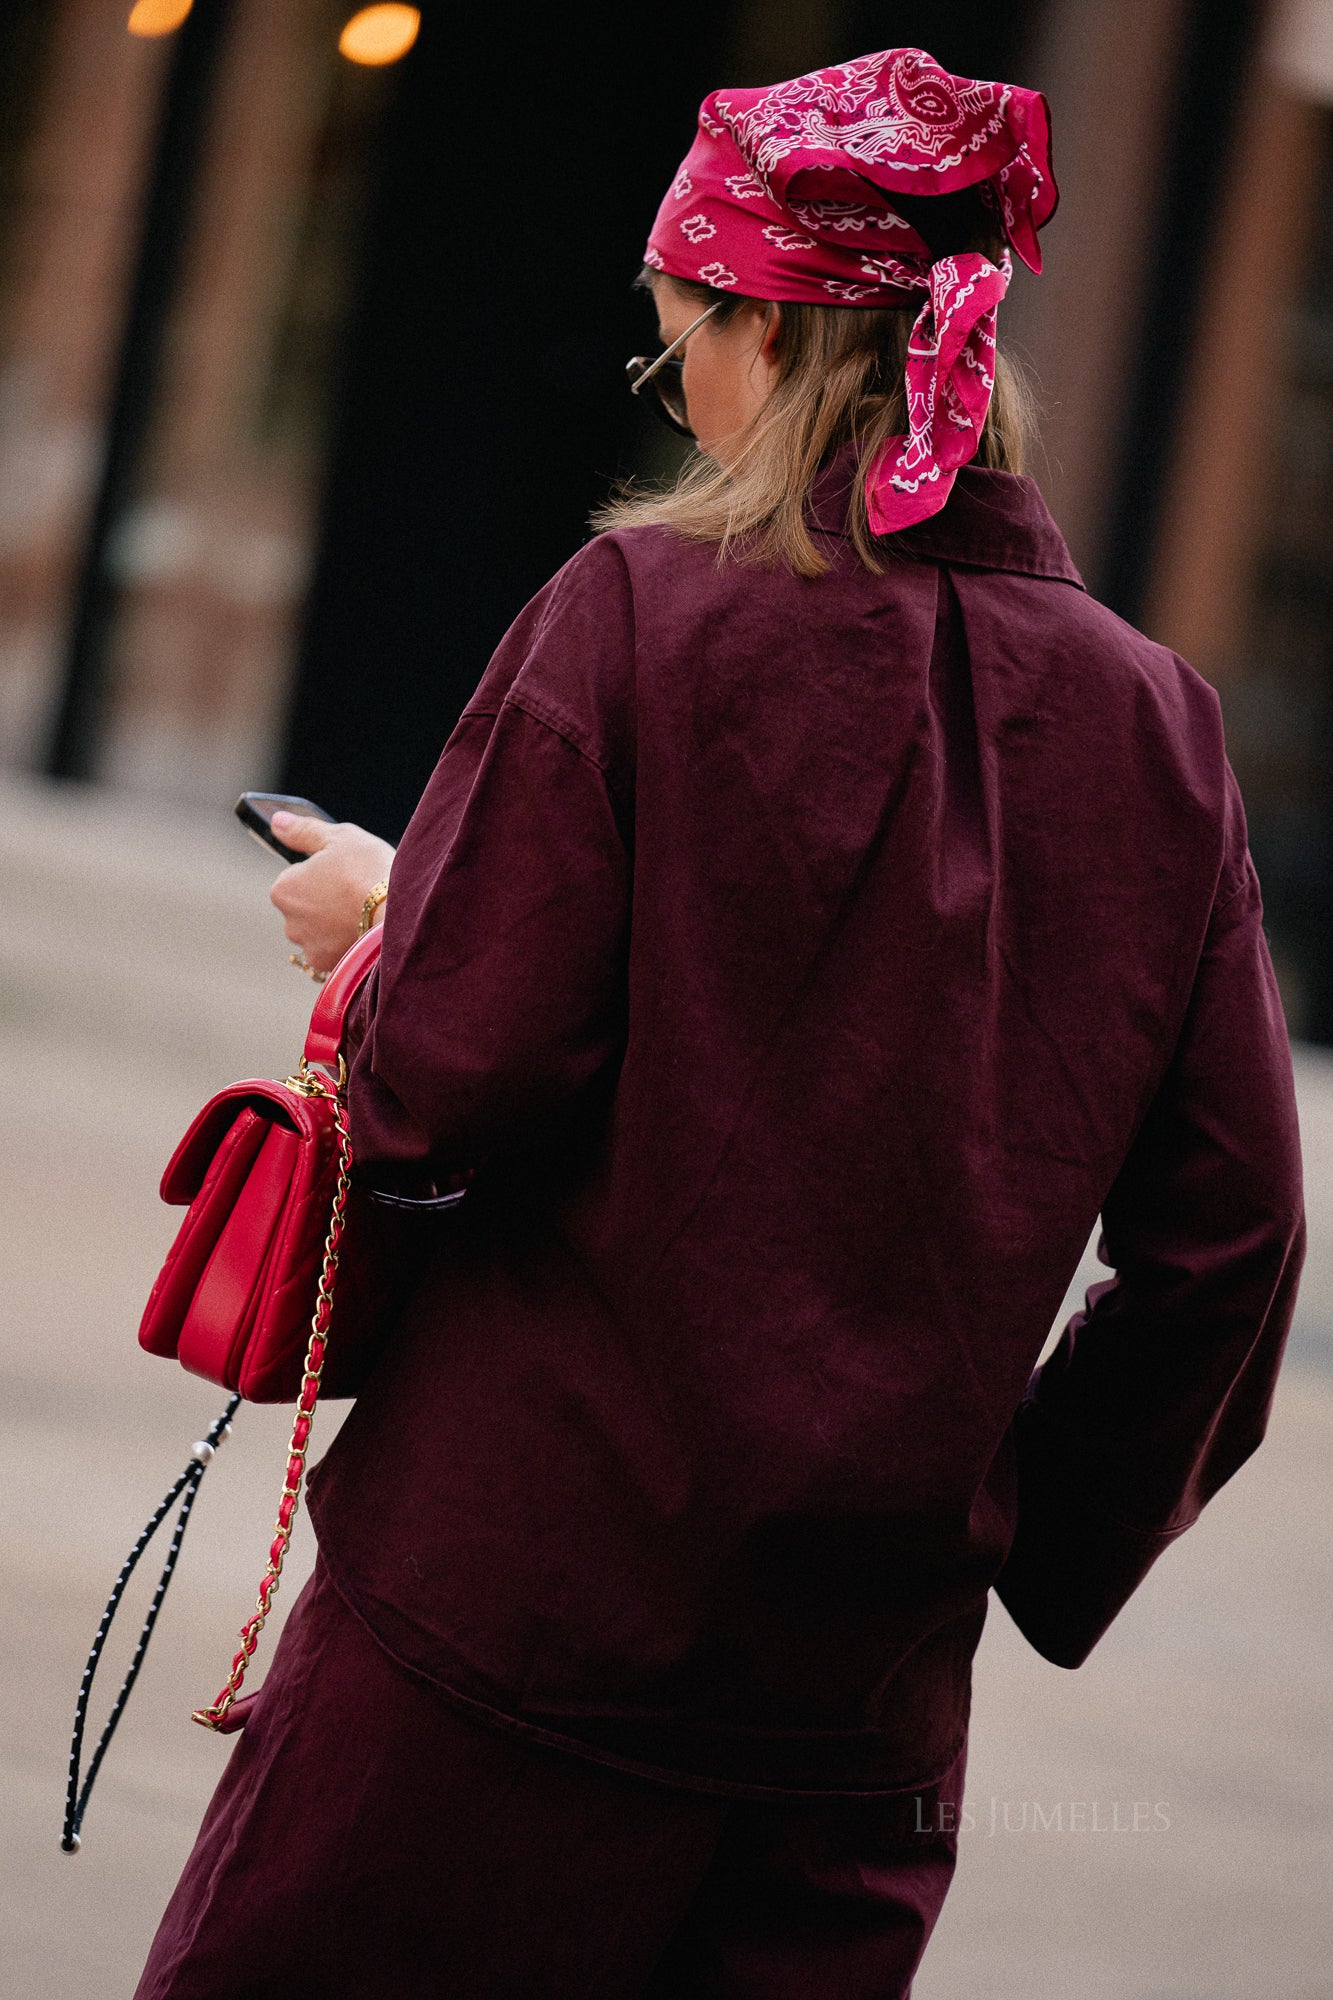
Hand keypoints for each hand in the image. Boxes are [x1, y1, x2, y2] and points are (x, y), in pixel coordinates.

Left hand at [268, 814, 395, 974]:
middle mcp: (289, 922)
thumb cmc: (369, 871)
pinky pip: (333, 950)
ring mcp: (309, 947)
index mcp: (284, 888)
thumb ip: (303, 830)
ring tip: (363, 913)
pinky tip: (363, 931)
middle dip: (324, 901)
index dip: (321, 873)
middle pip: (305, 907)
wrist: (400, 913)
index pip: (296, 878)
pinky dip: (345, 942)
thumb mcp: (338, 837)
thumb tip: (277, 821)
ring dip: (334, 924)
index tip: (343, 872)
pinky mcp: (329, 964)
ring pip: (319, 931)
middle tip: (355, 891)